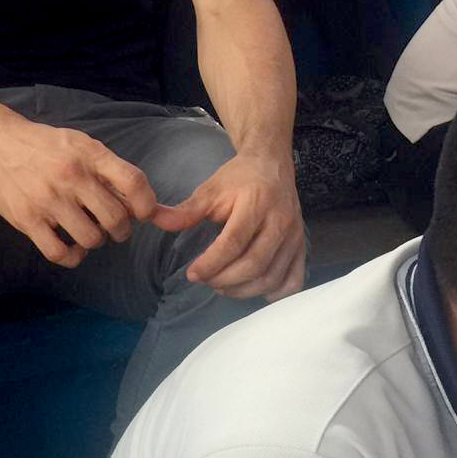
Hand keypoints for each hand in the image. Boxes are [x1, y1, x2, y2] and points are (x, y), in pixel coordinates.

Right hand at [0, 106, 157, 266]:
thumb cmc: (48, 146)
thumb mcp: (82, 145)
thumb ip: (109, 170)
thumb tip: (141, 202)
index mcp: (89, 154)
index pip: (133, 181)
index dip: (147, 204)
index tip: (145, 213)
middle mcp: (71, 176)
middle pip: (116, 218)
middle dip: (121, 229)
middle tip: (114, 226)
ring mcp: (48, 199)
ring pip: (91, 238)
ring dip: (97, 240)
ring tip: (90, 231)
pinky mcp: (27, 220)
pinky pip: (60, 253)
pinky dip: (74, 256)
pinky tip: (73, 246)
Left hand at [153, 153, 304, 301]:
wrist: (272, 164)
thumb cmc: (239, 178)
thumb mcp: (211, 189)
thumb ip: (186, 211)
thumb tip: (154, 220)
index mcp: (257, 203)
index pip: (234, 242)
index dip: (211, 263)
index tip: (192, 273)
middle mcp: (280, 221)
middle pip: (254, 264)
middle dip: (225, 280)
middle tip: (206, 280)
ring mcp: (295, 236)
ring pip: (271, 277)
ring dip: (243, 290)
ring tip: (222, 285)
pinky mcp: (302, 246)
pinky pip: (293, 281)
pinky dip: (273, 294)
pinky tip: (253, 288)